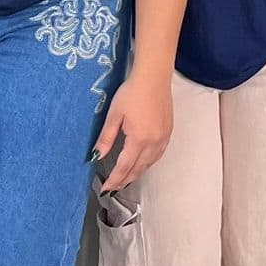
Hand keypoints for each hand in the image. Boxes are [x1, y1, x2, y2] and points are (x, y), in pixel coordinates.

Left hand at [93, 69, 172, 191]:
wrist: (154, 77)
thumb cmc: (132, 92)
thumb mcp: (114, 115)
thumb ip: (106, 138)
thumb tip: (96, 156)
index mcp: (139, 139)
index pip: (125, 167)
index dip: (114, 179)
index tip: (106, 188)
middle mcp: (154, 142)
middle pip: (139, 168)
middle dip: (126, 179)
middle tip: (114, 187)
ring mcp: (164, 137)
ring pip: (150, 163)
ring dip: (138, 173)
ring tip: (126, 179)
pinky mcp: (168, 131)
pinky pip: (158, 154)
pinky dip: (149, 163)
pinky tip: (143, 162)